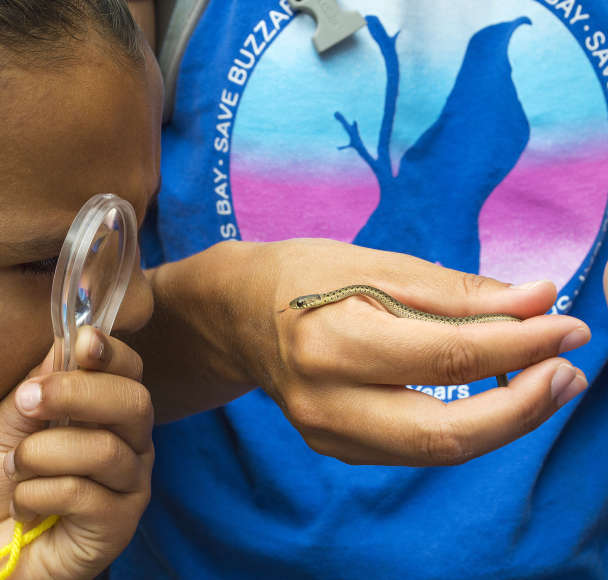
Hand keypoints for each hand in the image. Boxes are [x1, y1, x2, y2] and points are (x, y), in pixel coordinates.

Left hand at [0, 327, 152, 579]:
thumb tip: (67, 338)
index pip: (130, 371)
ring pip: (104, 450)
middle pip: (134, 402)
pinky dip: (39, 493)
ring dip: (43, 454)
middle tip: (29, 401)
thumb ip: (36, 385)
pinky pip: (85, 494)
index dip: (113, 352)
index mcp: (108, 412)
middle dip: (79, 394)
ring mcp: (131, 484)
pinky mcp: (121, 523)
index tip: (84, 340)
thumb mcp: (4, 423)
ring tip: (15, 466)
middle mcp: (131, 443)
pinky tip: (23, 505)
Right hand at [141, 239, 590, 465]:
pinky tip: (491, 396)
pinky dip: (463, 426)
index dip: (519, 345)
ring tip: (544, 384)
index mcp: (332, 341)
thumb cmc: (302, 276)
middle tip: (569, 372)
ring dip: (503, 423)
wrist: (238, 316)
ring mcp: (326, 434)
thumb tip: (538, 300)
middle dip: (522, 409)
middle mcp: (325, 401)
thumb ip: (456, 291)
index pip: (447, 356)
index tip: (568, 325)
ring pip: (435, 452)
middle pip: (443, 433)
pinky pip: (414, 449)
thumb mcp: (374, 263)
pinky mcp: (335, 446)